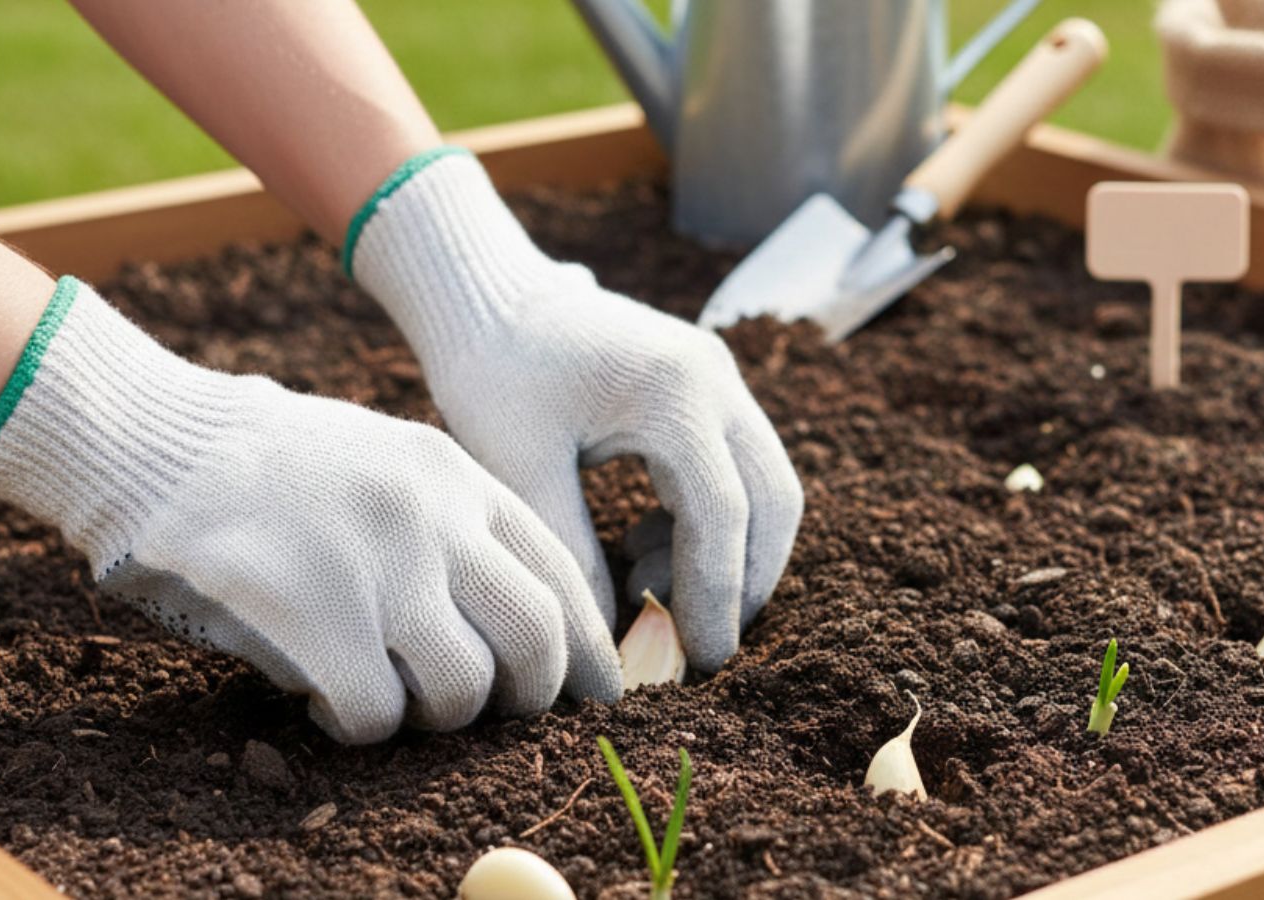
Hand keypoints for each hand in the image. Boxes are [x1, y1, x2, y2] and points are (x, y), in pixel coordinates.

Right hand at [0, 280, 620, 742]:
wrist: (160, 441)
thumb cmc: (280, 469)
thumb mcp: (394, 466)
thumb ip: (460, 531)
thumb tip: (532, 640)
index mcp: (460, 478)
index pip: (562, 576)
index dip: (591, 650)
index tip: (597, 697)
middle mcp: (434, 515)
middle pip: (537, 639)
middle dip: (531, 699)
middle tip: (495, 715)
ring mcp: (376, 562)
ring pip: (464, 687)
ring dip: (435, 718)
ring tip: (390, 697)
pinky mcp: (312, 610)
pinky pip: (377, 712)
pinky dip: (359, 726)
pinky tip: (324, 699)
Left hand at [353, 150, 802, 670]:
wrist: (491, 295)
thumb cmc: (491, 374)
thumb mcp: (519, 469)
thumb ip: (572, 553)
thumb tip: (612, 643)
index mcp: (674, 393)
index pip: (722, 514)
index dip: (717, 595)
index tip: (699, 658)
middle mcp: (715, 379)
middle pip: (772, 501)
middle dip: (745, 581)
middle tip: (698, 642)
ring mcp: (719, 377)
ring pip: (766, 487)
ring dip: (731, 553)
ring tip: (650, 590)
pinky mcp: (708, 385)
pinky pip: (737, 468)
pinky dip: (708, 522)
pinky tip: (644, 547)